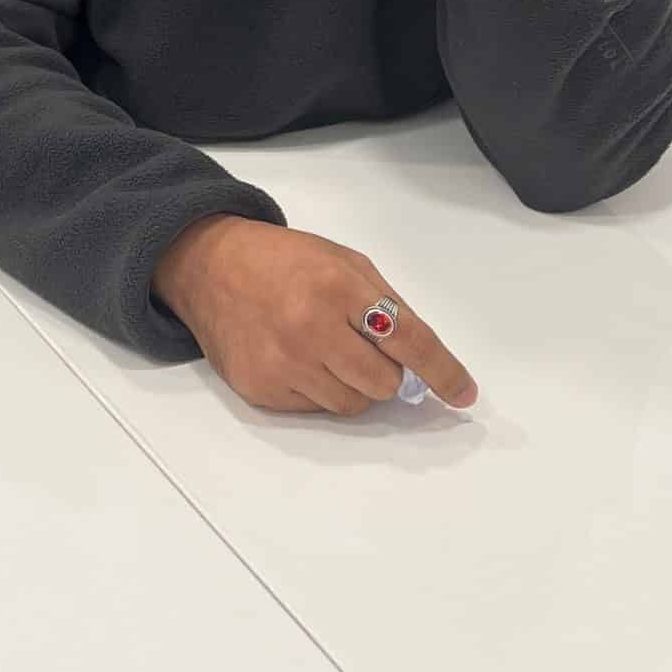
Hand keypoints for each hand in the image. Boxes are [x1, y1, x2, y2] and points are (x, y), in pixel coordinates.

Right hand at [153, 216, 477, 415]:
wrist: (209, 266)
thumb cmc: (284, 261)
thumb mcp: (343, 262)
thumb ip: (387, 304)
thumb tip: (426, 360)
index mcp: (337, 287)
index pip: (409, 341)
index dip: (443, 371)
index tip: (463, 393)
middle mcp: (310, 328)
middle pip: (385, 384)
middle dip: (386, 372)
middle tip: (363, 348)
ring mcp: (283, 363)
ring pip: (353, 404)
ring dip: (353, 384)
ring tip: (325, 350)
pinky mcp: (261, 390)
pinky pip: (316, 410)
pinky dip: (318, 390)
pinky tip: (296, 358)